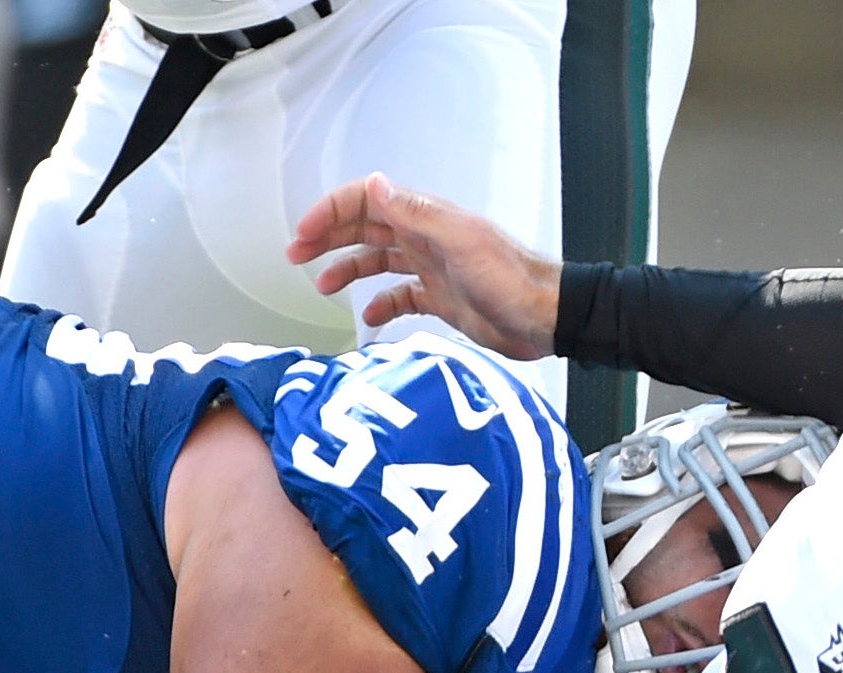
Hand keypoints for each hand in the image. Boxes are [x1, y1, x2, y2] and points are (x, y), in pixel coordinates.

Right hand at [286, 173, 562, 358]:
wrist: (545, 317)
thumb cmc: (511, 279)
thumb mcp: (459, 241)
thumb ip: (416, 213)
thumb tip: (376, 185)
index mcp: (426, 218)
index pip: (367, 201)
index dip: (332, 212)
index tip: (305, 233)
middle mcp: (425, 239)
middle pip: (365, 229)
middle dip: (328, 237)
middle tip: (296, 254)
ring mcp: (432, 268)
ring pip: (378, 261)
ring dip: (347, 268)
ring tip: (323, 285)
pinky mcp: (441, 298)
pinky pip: (400, 296)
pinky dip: (380, 304)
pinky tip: (369, 317)